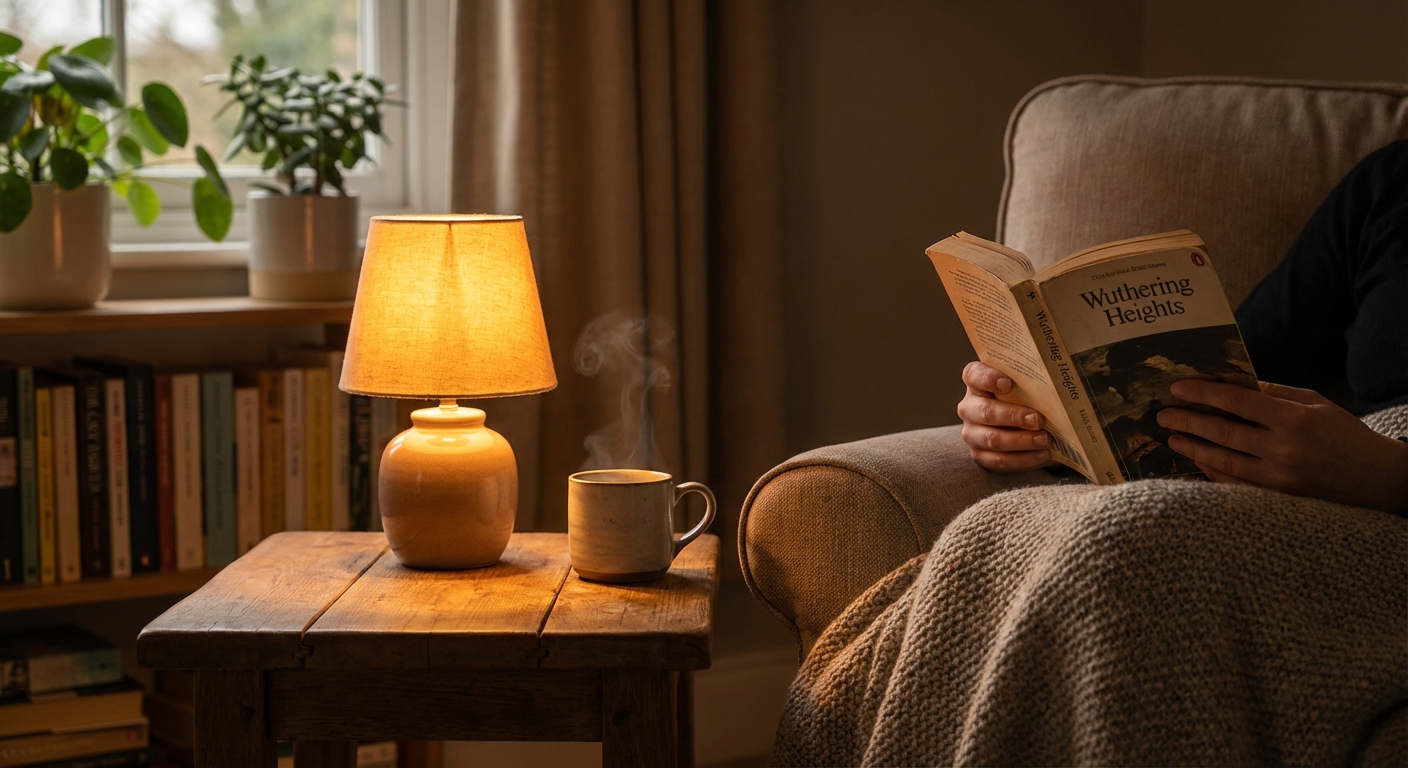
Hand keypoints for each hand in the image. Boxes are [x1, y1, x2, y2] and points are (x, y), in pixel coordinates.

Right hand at [957, 361, 1051, 471]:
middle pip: (985, 411)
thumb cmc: (1025, 396)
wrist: (1024, 424)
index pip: (974, 375)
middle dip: (1013, 416)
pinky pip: (999, 461)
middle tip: (1037, 419)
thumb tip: (1053, 377)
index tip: (1008, 384)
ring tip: (1045, 439)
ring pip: (992, 439)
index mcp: (976, 382)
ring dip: (1021, 441)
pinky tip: (1042, 454)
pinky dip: (1023, 459)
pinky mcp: (981, 455)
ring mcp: (972, 433)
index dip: (988, 379)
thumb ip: (1030, 378)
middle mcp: (969, 407)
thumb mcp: (1025, 383)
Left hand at [1156, 380, 1407, 512]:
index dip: (1204, 393)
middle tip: (1163, 415)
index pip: (1237, 401)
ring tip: (1172, 438)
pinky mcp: (1277, 499)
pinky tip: (1197, 461)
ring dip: (1193, 448)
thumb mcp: (1316, 404)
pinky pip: (1235, 485)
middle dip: (1188, 421)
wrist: (1377, 480)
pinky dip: (1212, 473)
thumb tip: (1237, 382)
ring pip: (1223, 461)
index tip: (1178, 388)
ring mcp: (1278, 478)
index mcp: (1293, 419)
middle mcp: (1283, 449)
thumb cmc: (1345, 435)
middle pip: (1222, 431)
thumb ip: (1276, 393)